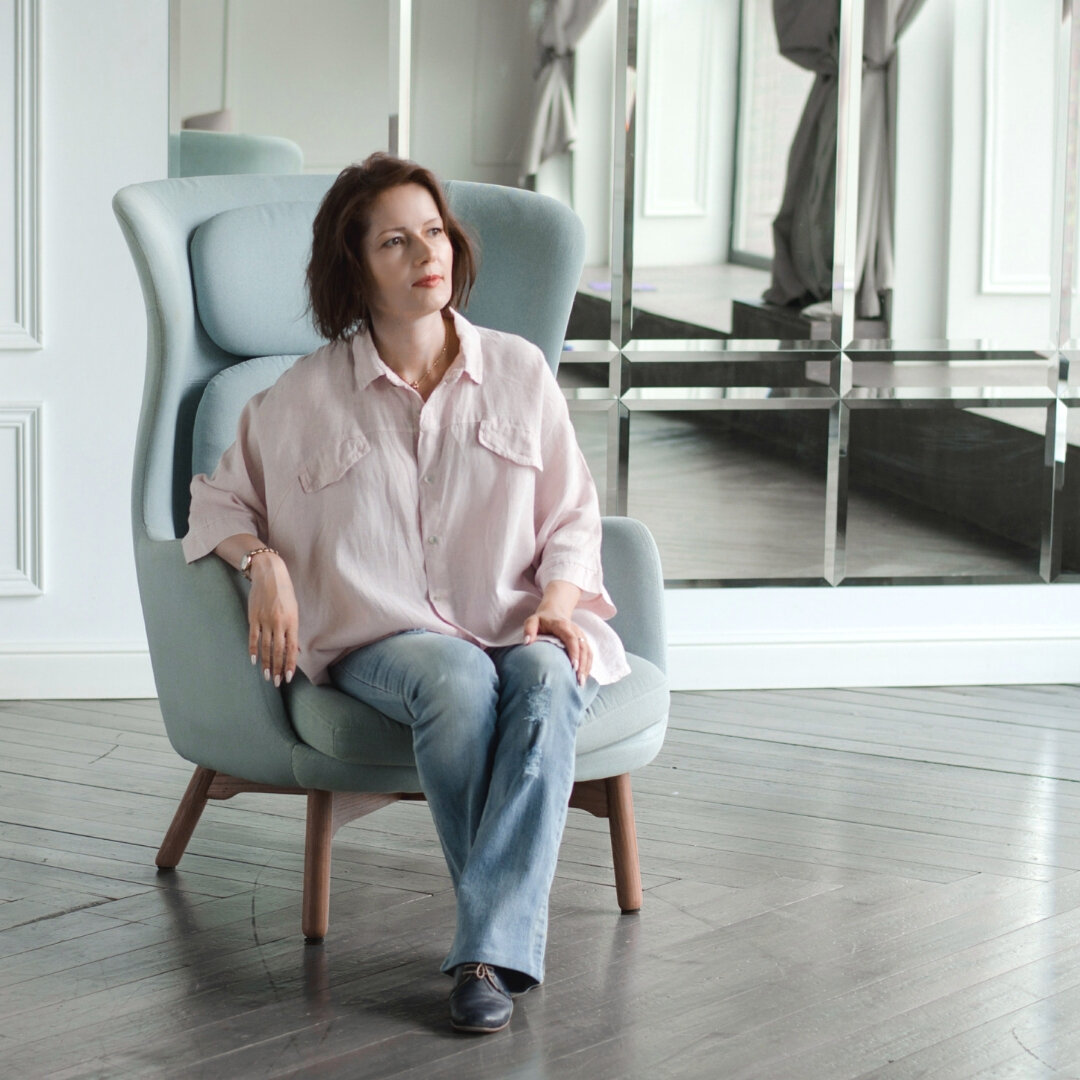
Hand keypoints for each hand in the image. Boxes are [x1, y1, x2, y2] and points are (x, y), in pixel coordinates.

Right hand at [247, 552, 298, 686]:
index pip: (291, 648)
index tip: (289, 677)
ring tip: (268, 676)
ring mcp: (265, 620)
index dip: (290, 664)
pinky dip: (253, 650)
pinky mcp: (253, 617)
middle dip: (278, 668)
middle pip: (278, 651)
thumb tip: (296, 649)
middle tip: (278, 683)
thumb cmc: (285, 593)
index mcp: (292, 622)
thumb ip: (293, 631)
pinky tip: (254, 661)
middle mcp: (279, 623)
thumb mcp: (294, 611)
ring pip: (265, 647)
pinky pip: (253, 637)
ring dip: (266, 663)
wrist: (269, 574)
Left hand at [523, 610, 591, 685]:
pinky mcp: (583, 641)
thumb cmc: (542, 620)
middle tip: (578, 680)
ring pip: (588, 652)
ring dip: (586, 667)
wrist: (554, 611)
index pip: (571, 638)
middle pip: (583, 648)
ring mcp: (581, 636)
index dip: (574, 652)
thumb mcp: (532, 621)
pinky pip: (589, 654)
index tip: (573, 666)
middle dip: (582, 664)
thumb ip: (529, 629)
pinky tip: (583, 677)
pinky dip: (588, 665)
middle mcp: (575, 630)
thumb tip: (527, 642)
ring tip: (581, 683)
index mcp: (562, 625)